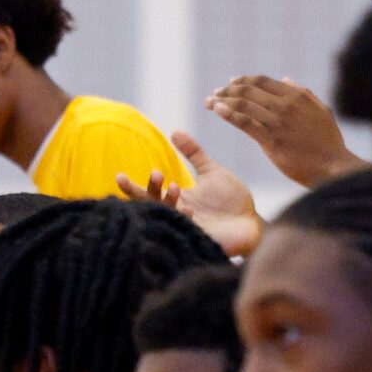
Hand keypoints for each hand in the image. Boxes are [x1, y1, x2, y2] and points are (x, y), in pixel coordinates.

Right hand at [120, 131, 262, 256]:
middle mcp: (175, 215)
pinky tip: (189, 210)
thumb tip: (174, 131)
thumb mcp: (211, 172)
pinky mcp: (197, 240)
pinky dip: (184, 219)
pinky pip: (184, 231)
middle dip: (147, 192)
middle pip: (151, 206)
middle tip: (156, 175)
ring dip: (167, 201)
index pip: (148, 193)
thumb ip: (194, 153)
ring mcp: (184, 228)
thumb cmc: (232, 199)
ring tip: (175, 187)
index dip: (131, 187)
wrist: (252, 221)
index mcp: (175, 199)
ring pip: (165, 217)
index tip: (119, 175)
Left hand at [205, 78, 359, 188]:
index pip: (262, 81)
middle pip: (249, 90)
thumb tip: (286, 78)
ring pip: (243, 104)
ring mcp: (278, 122)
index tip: (230, 83)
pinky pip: (244, 122)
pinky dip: (228, 114)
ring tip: (210, 102)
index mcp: (297, 96)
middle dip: (228, 89)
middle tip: (215, 93)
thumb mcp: (319, 110)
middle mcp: (286, 105)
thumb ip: (302, 92)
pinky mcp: (271, 140)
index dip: (243, 80)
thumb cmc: (327, 141)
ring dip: (223, 100)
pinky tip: (217, 110)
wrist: (332, 166)